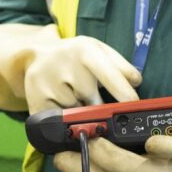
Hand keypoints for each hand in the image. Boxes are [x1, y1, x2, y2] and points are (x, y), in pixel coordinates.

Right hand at [0, 24, 140, 112]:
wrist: (34, 56)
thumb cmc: (74, 56)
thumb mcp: (97, 50)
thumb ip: (120, 65)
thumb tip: (136, 82)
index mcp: (84, 50)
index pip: (110, 76)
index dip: (125, 95)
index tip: (134, 107)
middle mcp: (63, 65)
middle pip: (94, 101)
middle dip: (97, 105)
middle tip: (89, 94)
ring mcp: (47, 84)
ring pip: (78, 113)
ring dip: (80, 110)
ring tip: (71, 94)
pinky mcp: (35, 102)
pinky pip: (61, 121)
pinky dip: (65, 117)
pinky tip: (61, 102)